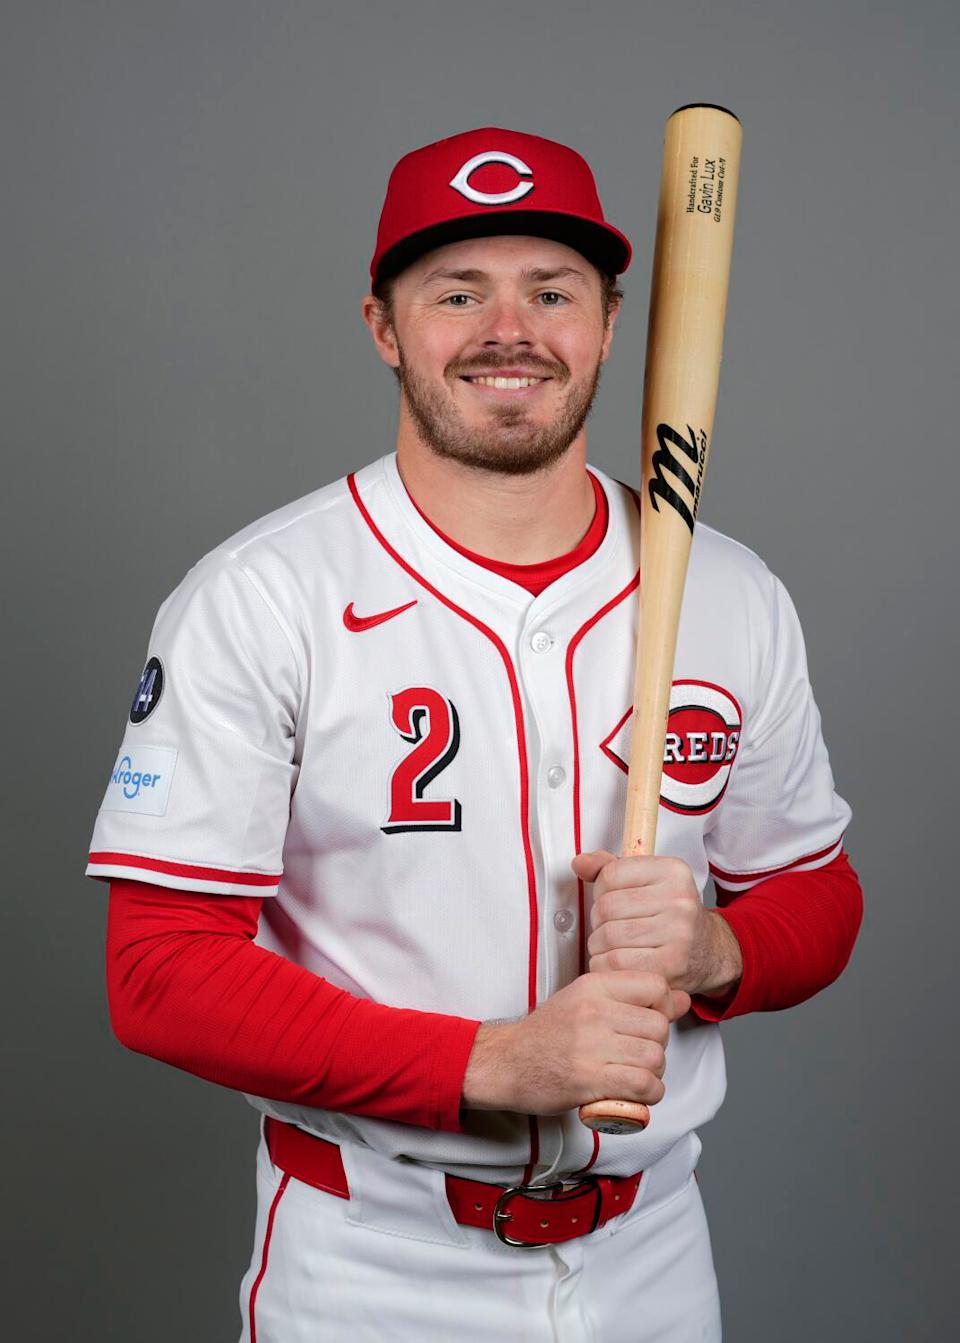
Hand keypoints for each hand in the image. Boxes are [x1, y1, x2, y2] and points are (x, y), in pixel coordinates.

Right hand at [461, 971, 689, 1114]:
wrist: (506, 1062)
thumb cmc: (548, 1033)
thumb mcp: (585, 1000)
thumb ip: (630, 997)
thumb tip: (681, 998)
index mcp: (594, 985)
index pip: (655, 985)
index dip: (664, 1006)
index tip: (651, 1022)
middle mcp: (594, 1011)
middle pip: (659, 1027)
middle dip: (657, 1046)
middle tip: (638, 1055)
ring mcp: (591, 1045)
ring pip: (655, 1057)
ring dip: (654, 1073)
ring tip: (635, 1076)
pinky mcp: (589, 1079)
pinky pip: (643, 1086)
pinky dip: (649, 1095)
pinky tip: (636, 1095)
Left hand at [572, 850, 742, 998]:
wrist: (709, 952)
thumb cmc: (671, 916)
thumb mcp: (647, 882)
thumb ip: (610, 868)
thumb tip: (580, 863)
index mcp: (673, 871)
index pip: (610, 875)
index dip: (600, 891)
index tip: (613, 901)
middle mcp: (680, 899)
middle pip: (605, 908)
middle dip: (598, 922)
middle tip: (611, 929)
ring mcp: (679, 933)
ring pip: (607, 937)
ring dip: (599, 947)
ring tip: (613, 947)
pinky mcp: (672, 965)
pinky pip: (616, 964)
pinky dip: (606, 966)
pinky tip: (619, 963)